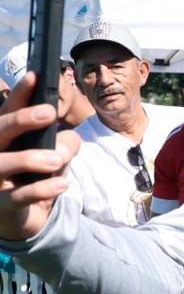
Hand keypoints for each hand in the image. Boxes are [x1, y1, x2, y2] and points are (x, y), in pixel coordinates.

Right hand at [0, 72, 78, 240]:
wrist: (25, 218)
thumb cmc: (37, 177)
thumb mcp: (56, 156)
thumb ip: (65, 144)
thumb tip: (67, 140)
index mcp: (5, 138)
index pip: (8, 111)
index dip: (20, 94)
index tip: (35, 75)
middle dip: (20, 119)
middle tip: (48, 113)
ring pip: (0, 164)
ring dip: (29, 158)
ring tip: (56, 159)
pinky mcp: (0, 206)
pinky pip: (16, 198)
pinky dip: (40, 190)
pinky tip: (61, 185)